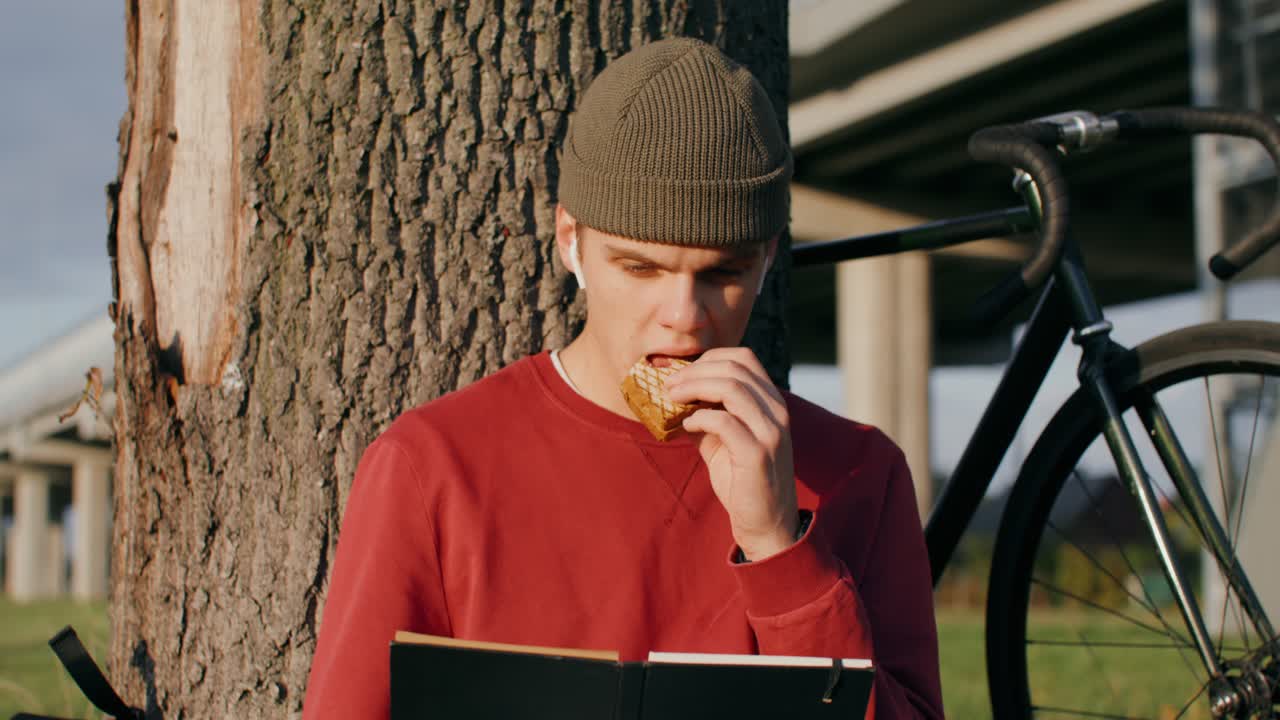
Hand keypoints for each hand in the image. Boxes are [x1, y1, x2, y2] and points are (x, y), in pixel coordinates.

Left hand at [665, 347, 797, 560]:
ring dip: (694, 387)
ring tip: (672, 398)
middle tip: (668, 384)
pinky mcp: (757, 454)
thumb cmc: (742, 480)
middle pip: (734, 368)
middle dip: (694, 371)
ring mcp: (770, 432)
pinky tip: (687, 425)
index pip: (744, 358)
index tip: (681, 372)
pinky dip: (700, 417)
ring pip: (731, 388)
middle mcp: (776, 411)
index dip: (709, 358)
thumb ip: (707, 414)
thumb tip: (674, 394)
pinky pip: (724, 421)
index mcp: (771, 402)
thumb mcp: (723, 440)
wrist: (765, 523)